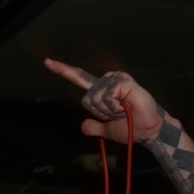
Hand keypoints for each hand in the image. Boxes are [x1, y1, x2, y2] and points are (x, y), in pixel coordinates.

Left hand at [44, 57, 164, 143]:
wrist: (146, 131)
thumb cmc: (130, 128)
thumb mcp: (106, 130)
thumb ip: (94, 127)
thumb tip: (83, 127)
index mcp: (100, 91)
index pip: (78, 78)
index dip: (63, 71)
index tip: (47, 62)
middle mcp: (106, 81)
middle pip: (87, 99)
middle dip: (101, 113)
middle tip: (118, 114)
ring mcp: (115, 79)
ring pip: (96, 98)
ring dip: (109, 110)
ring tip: (124, 110)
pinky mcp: (123, 80)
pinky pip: (107, 96)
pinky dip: (116, 106)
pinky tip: (127, 105)